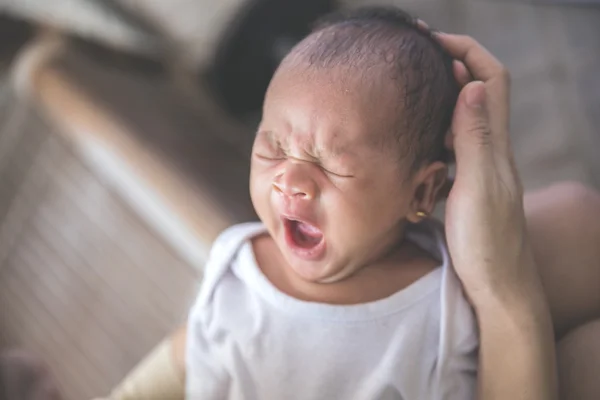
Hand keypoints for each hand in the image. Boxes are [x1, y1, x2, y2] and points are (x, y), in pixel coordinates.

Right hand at [433, 32, 539, 305]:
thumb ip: (475, 138)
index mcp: (495, 144)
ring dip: (443, 92)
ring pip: (465, 114)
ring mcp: (479, 166)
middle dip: (451, 62)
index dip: (466, 51)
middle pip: (479, 89)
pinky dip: (436, 124)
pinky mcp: (467, 182)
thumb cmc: (488, 242)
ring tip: (409, 85)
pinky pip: (453, 141)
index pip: (491, 78)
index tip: (432, 40)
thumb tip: (473, 84)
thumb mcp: (478, 187)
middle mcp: (491, 149)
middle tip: (414, 55)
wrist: (497, 284)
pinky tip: (415, 131)